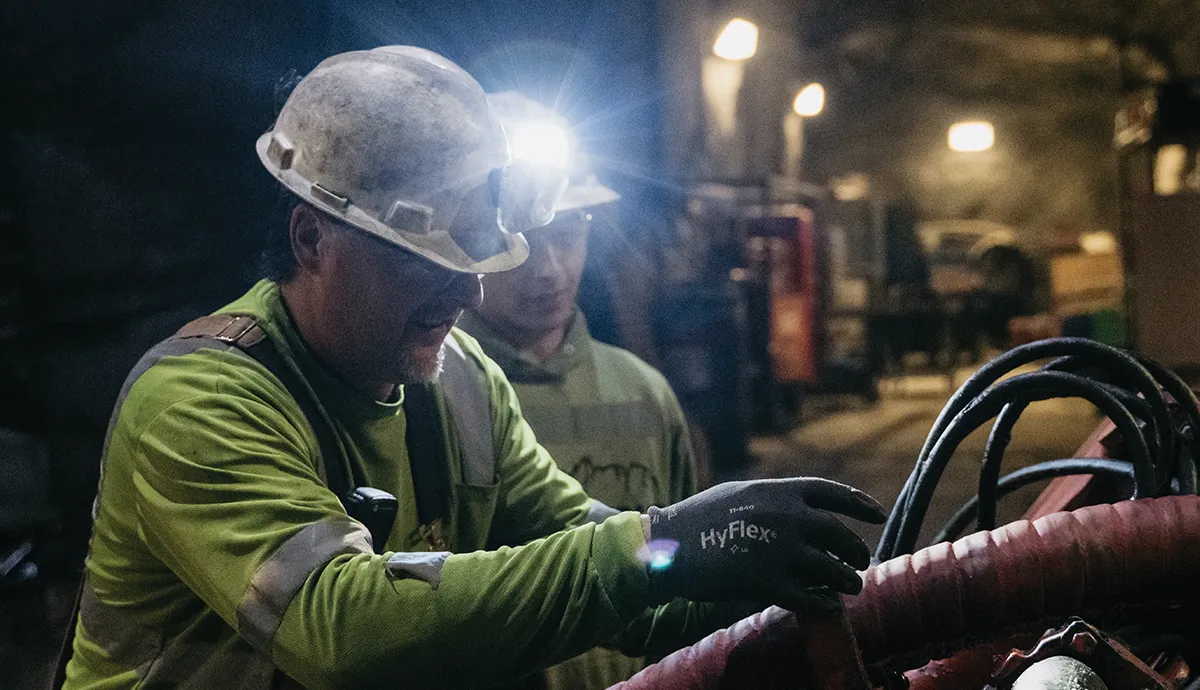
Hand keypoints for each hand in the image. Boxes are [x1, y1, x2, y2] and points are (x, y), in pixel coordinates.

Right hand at [641, 478, 884, 612]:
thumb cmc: (698, 518)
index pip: (832, 493)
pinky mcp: (767, 582)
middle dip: (856, 550)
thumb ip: (771, 498)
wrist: (667, 545)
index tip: (878, 516)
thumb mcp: (739, 493)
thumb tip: (799, 507)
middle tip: (860, 561)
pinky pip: (810, 597)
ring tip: (850, 586)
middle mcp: (785, 517)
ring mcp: (779, 550)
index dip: (860, 504)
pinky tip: (827, 606)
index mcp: (778, 491)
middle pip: (839, 535)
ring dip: (848, 581)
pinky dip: (824, 604)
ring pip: (832, 569)